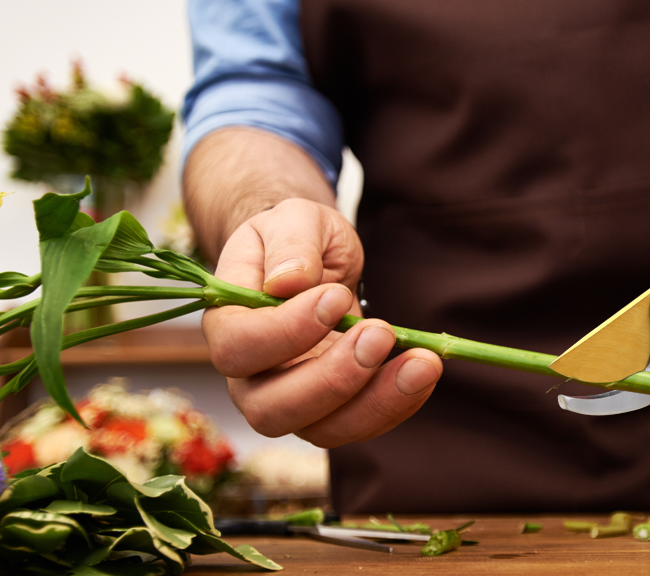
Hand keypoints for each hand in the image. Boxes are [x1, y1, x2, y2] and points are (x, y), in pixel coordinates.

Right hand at [202, 198, 443, 446]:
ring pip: (320, 430)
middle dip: (332, 378)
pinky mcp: (331, 411)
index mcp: (227, 324)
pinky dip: (396, 404)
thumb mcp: (293, 219)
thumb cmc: (296, 238)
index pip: (240, 347)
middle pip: (271, 408)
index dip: (288, 331)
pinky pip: (358, 426)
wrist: (316, 263)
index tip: (336, 297)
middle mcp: (249, 376)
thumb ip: (289, 243)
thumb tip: (287, 282)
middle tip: (381, 331)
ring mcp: (289, 400)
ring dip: (375, 402)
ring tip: (422, 362)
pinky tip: (422, 370)